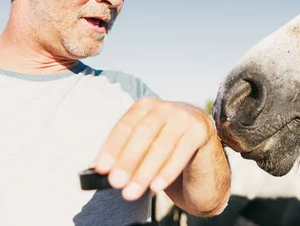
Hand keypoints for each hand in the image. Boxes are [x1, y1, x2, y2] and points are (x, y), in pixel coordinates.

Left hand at [93, 97, 216, 200]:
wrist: (203, 157)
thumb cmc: (167, 153)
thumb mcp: (144, 148)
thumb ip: (123, 153)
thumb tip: (96, 169)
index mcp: (147, 106)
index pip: (126, 125)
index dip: (112, 147)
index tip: (101, 168)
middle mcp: (167, 107)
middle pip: (143, 133)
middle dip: (128, 160)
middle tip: (115, 183)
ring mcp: (186, 117)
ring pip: (162, 145)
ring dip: (144, 171)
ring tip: (131, 192)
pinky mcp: (201, 130)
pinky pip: (182, 152)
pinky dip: (167, 171)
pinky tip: (156, 187)